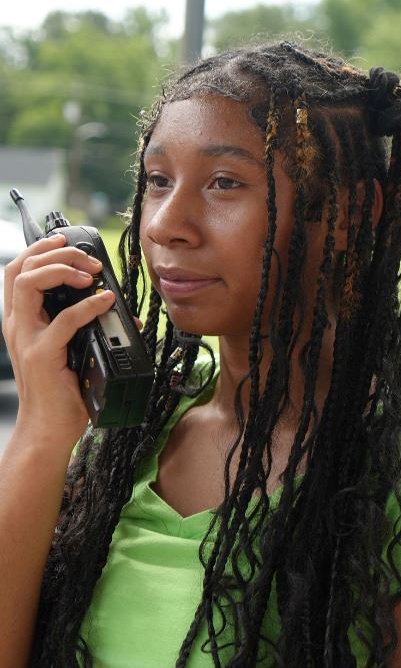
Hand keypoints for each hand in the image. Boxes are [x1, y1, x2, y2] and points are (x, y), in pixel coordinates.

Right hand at [3, 234, 116, 446]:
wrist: (48, 428)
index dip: (39, 248)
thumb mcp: (70, 347)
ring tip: (90, 274)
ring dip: (61, 270)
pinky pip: (64, 321)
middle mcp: (17, 324)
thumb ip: (81, 324)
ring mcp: (26, 338)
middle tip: (88, 259)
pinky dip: (87, 307)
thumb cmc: (63, 388)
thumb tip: (116, 306)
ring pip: (28, 284)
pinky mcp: (42, 355)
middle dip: (54, 252)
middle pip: (20, 268)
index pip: (17, 270)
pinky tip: (106, 302)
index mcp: (21, 319)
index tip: (66, 239)